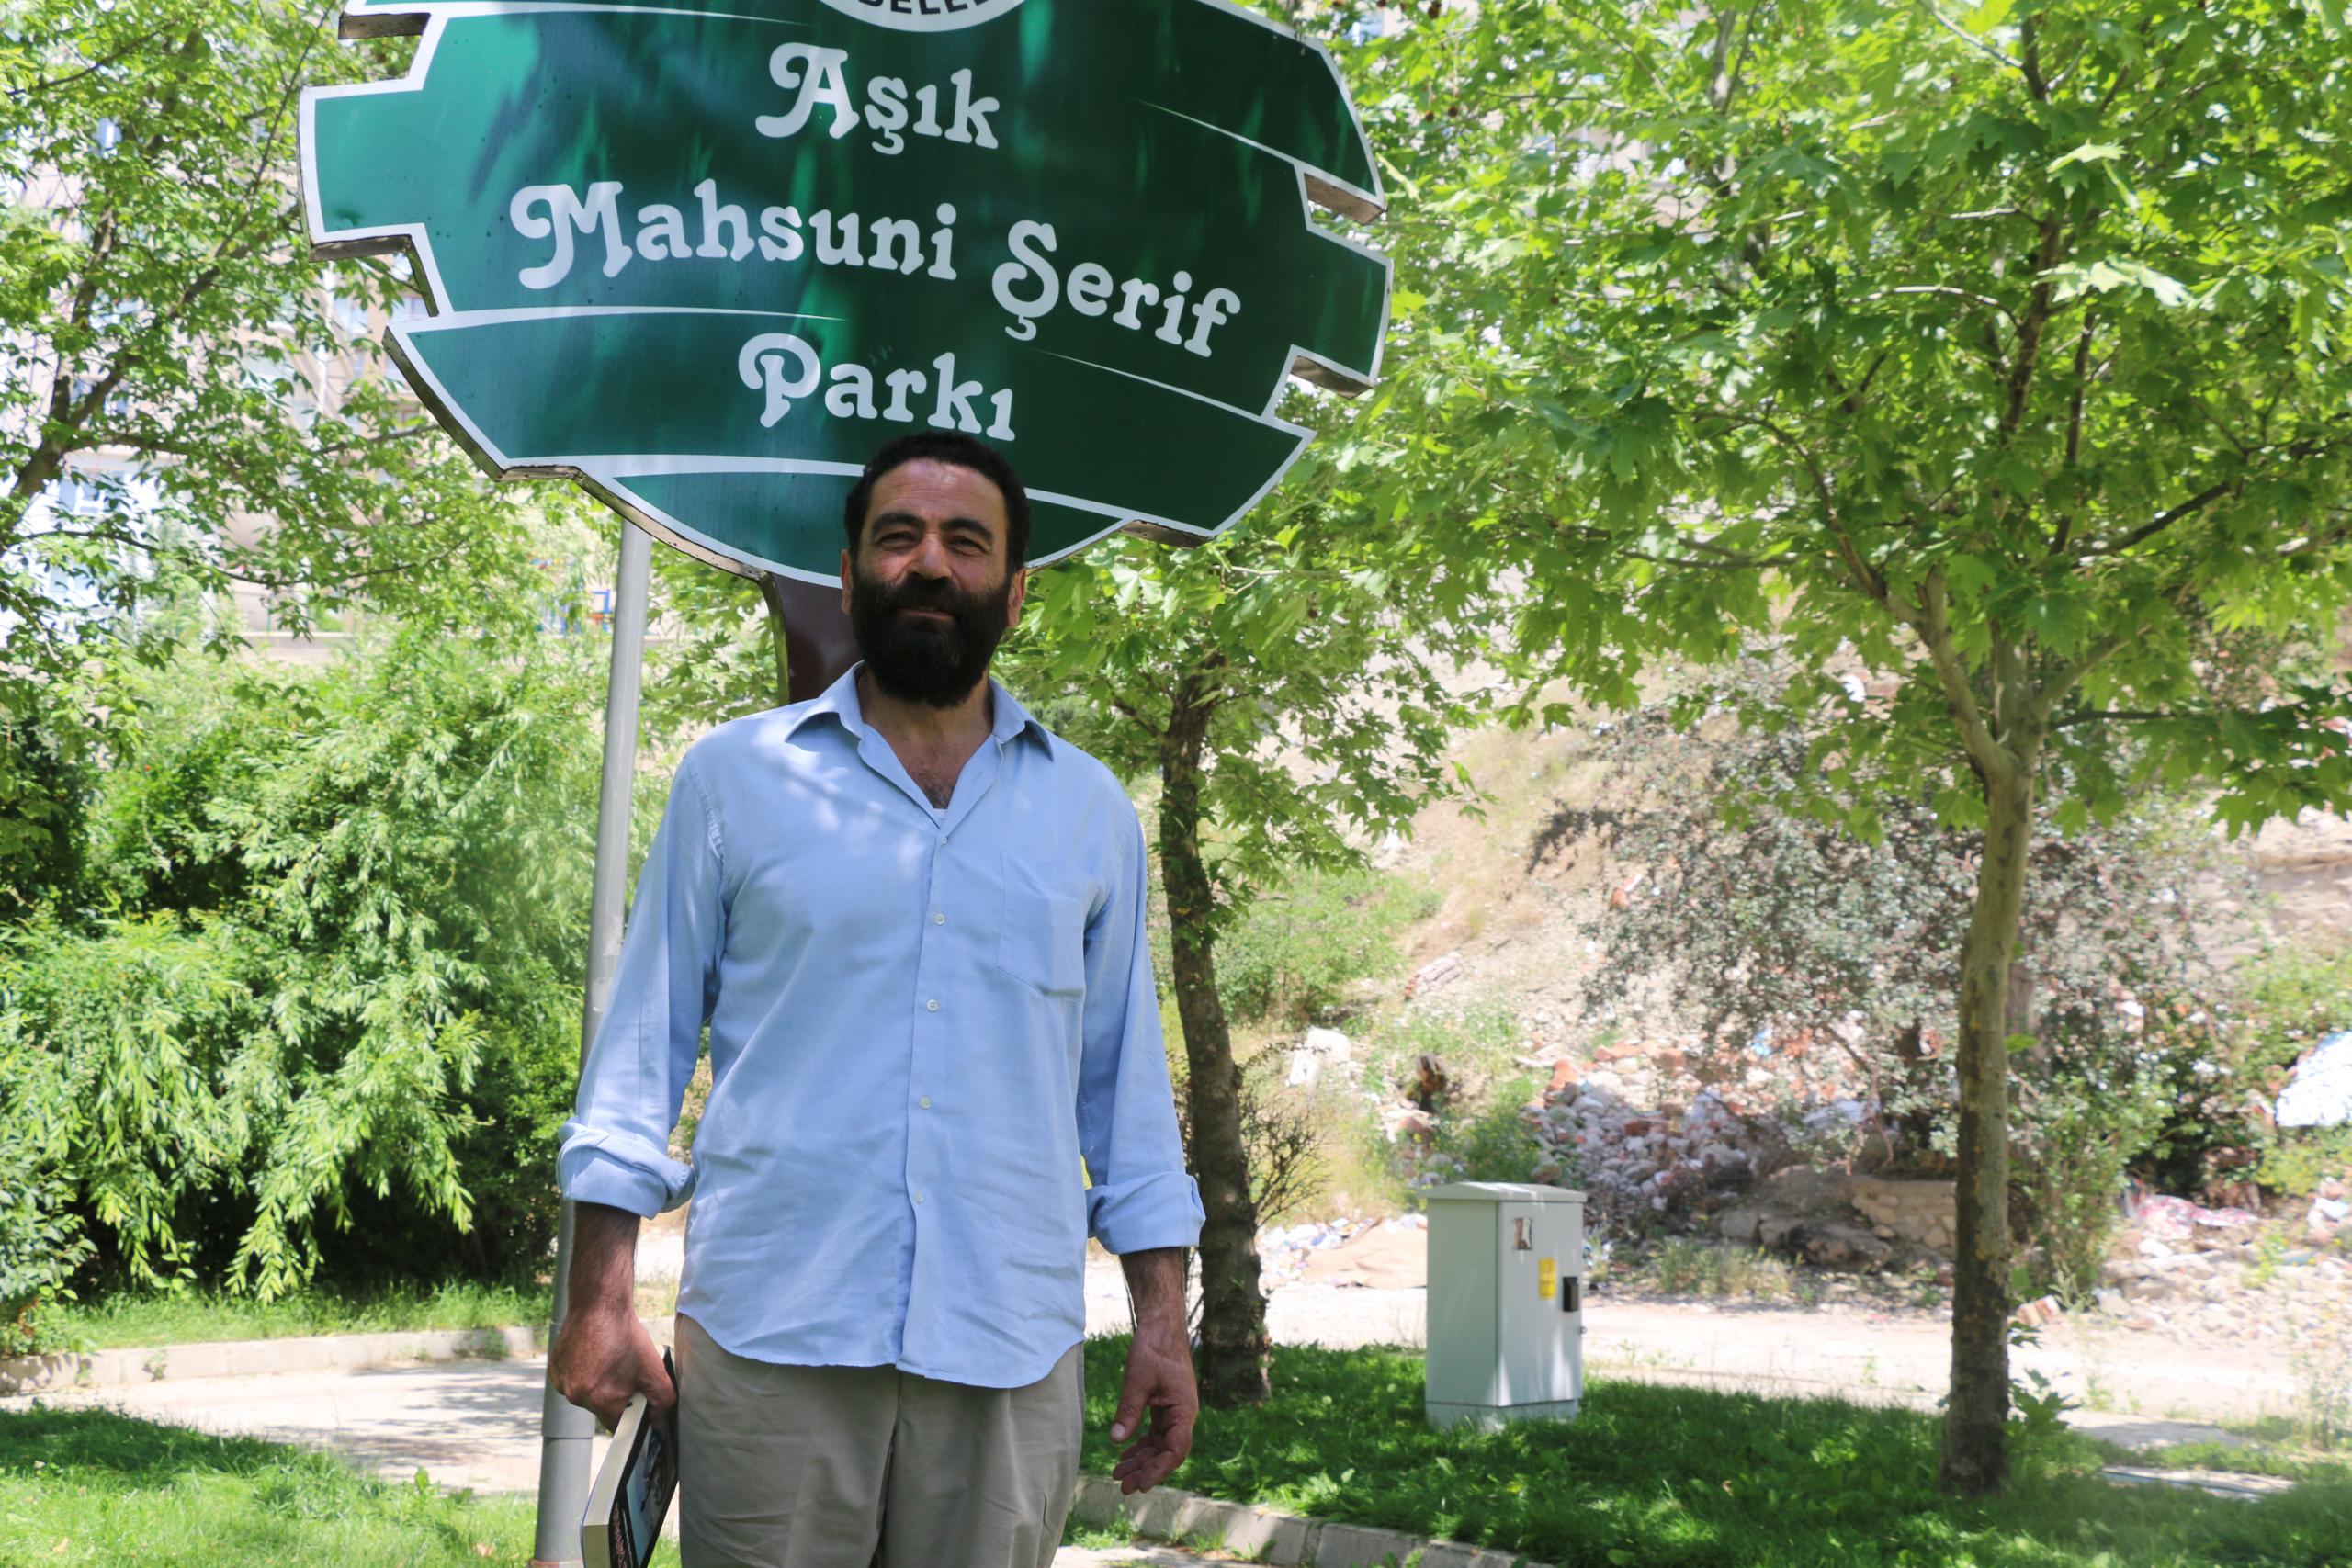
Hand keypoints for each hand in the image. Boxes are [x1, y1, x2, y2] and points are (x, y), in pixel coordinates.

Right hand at [550, 1301, 673, 1429]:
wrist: (599, 1305)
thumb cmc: (626, 1335)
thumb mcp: (654, 1370)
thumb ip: (662, 1402)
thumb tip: (657, 1422)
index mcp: (600, 1400)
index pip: (617, 1425)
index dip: (630, 1414)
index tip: (635, 1400)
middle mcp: (576, 1396)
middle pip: (600, 1410)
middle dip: (614, 1396)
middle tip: (624, 1372)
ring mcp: (562, 1383)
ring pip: (585, 1396)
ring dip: (596, 1385)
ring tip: (608, 1361)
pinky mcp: (554, 1370)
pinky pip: (572, 1382)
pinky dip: (582, 1375)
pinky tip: (593, 1357)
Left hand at [1107, 1323, 1195, 1493]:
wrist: (1160, 1327)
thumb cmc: (1154, 1349)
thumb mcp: (1138, 1380)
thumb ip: (1129, 1411)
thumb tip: (1116, 1441)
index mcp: (1184, 1410)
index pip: (1176, 1450)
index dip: (1159, 1470)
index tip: (1141, 1485)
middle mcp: (1182, 1416)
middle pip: (1166, 1453)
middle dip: (1145, 1470)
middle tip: (1122, 1486)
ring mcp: (1173, 1413)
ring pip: (1158, 1445)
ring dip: (1140, 1460)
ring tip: (1118, 1475)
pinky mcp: (1163, 1408)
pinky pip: (1153, 1434)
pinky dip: (1139, 1445)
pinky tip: (1124, 1455)